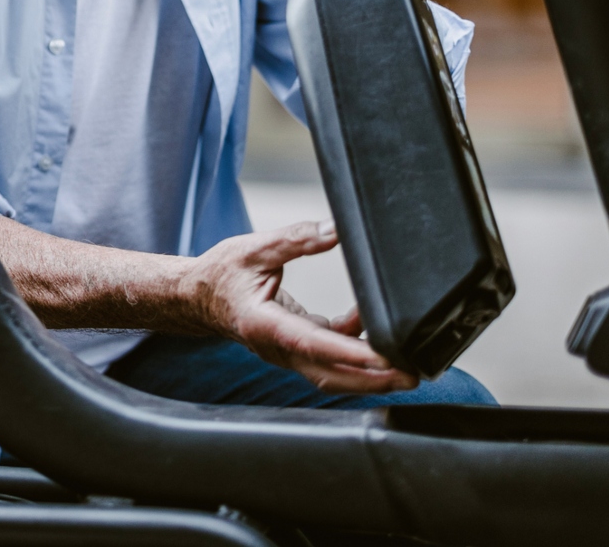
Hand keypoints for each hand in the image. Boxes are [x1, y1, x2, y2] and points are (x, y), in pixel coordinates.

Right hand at [178, 221, 417, 393]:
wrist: (195, 296)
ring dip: (370, 373)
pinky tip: (368, 322)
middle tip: (412, 374)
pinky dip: (355, 347)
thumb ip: (296, 240)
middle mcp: (277, 347)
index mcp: (264, 324)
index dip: (351, 353)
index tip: (384, 357)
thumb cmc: (220, 274)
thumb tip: (336, 229)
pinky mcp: (295, 349)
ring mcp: (286, 353)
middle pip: (331, 376)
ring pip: (333, 374)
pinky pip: (330, 356)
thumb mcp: (253, 249)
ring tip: (407, 362)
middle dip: (373, 379)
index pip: (313, 344)